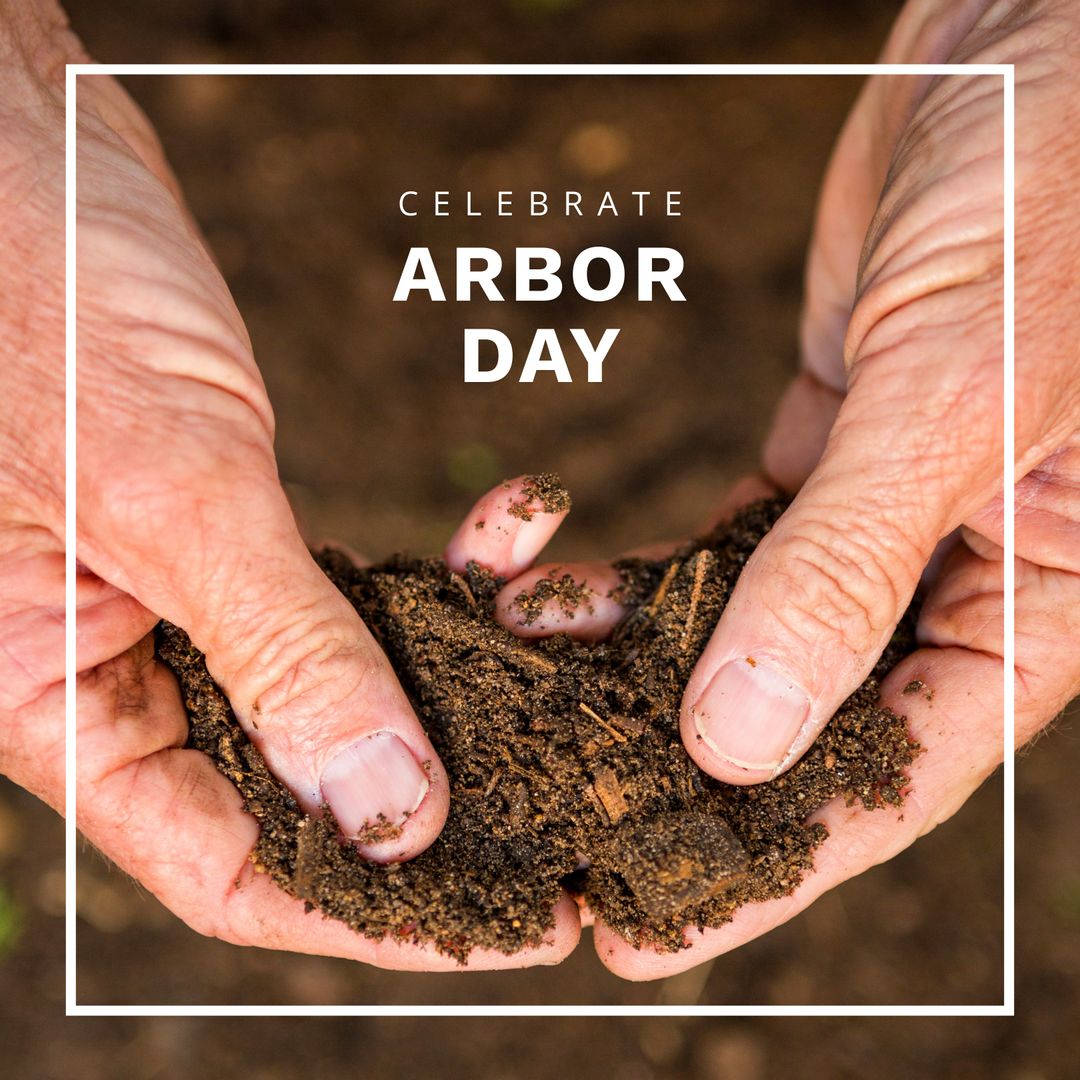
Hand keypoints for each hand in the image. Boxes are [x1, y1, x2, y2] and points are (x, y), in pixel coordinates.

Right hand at [0, 5, 581, 969]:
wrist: (21, 140)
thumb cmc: (35, 289)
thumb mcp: (166, 484)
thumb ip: (280, 650)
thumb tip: (387, 812)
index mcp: (52, 696)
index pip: (224, 864)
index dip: (370, 910)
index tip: (505, 922)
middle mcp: (119, 664)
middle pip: (299, 787)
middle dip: (438, 791)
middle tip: (570, 800)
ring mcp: (184, 594)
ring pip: (346, 682)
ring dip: (455, 662)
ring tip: (560, 650)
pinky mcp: (237, 524)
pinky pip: (355, 582)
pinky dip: (438, 565)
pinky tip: (513, 526)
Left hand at [493, 0, 1079, 977]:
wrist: (1033, 48)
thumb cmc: (1054, 201)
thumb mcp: (956, 398)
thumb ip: (843, 571)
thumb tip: (740, 738)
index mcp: (1037, 601)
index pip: (891, 772)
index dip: (771, 863)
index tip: (650, 924)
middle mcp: (955, 574)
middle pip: (806, 718)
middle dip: (680, 780)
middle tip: (559, 835)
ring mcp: (877, 515)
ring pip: (743, 634)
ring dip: (633, 668)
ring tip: (524, 694)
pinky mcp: (821, 450)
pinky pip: (716, 548)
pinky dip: (637, 579)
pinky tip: (557, 598)